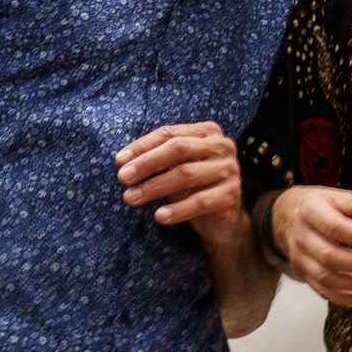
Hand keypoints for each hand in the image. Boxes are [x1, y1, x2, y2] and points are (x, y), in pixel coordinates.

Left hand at [118, 121, 243, 247]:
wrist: (222, 220)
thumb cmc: (194, 188)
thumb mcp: (175, 169)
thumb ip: (157, 161)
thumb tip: (124, 161)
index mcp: (207, 132)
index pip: (170, 133)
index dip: (142, 146)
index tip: (119, 161)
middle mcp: (222, 146)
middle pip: (178, 148)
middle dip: (147, 163)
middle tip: (123, 177)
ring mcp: (229, 169)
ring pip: (186, 174)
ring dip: (154, 187)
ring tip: (131, 198)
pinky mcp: (232, 195)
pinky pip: (200, 201)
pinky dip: (177, 210)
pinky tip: (159, 216)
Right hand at [270, 186, 351, 307]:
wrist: (281, 218)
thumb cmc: (313, 206)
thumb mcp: (331, 196)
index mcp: (311, 213)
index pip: (335, 227)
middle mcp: (303, 238)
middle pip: (330, 256)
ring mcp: (301, 259)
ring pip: (326, 277)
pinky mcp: (303, 274)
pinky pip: (321, 290)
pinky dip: (342, 298)